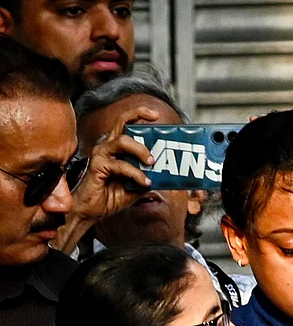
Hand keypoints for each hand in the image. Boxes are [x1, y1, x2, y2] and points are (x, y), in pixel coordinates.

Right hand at [70, 105, 158, 224]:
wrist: (91, 211)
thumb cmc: (110, 196)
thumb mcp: (137, 185)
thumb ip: (149, 176)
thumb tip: (168, 174)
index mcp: (116, 147)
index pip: (126, 123)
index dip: (139, 114)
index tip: (155, 115)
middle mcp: (107, 146)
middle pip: (121, 122)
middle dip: (139, 119)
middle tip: (156, 127)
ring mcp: (101, 154)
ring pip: (122, 140)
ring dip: (140, 150)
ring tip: (151, 162)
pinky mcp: (98, 166)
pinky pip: (120, 165)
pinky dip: (136, 173)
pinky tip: (144, 182)